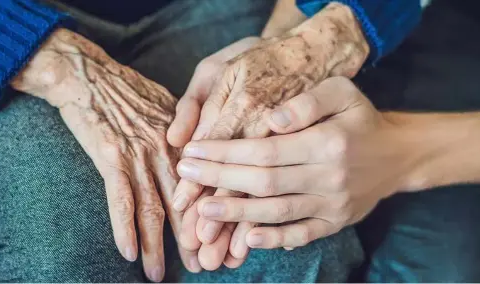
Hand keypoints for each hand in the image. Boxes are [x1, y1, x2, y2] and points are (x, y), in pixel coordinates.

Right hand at [11, 29, 199, 280]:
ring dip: (158, 245)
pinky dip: (124, 229)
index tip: (221, 239)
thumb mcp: (168, 107)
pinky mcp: (112, 158)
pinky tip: (129, 253)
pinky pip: (120, 200)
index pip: (205, 186)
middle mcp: (168, 151)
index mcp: (185, 141)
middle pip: (186, 203)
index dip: (213, 216)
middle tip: (205, 266)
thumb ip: (186, 135)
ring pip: (154, 208)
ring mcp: (140, 155)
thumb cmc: (129, 90)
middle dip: (194, 238)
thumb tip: (197, 158)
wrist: (89, 75)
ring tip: (162, 273)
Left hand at [168, 2, 368, 269]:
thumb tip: (271, 120)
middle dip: (219, 180)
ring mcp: (332, 205)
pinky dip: (274, 239)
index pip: (265, 151)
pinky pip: (301, 234)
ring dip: (235, 214)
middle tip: (185, 176)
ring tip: (201, 210)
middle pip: (263, 183)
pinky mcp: (335, 222)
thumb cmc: (361, 119)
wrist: (397, 154)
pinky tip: (246, 237)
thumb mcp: (342, 92)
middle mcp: (328, 177)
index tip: (193, 151)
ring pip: (276, 212)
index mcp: (327, 142)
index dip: (225, 153)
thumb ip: (307, 102)